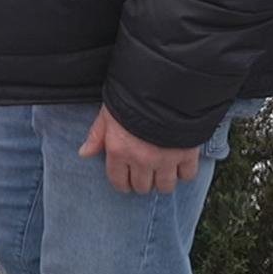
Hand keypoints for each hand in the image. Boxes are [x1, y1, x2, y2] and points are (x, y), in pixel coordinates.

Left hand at [78, 105, 199, 193]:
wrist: (164, 86)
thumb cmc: (132, 97)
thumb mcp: (107, 114)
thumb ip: (96, 136)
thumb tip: (85, 153)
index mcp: (119, 151)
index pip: (118, 181)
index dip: (122, 183)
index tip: (126, 181)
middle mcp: (141, 159)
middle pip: (142, 187)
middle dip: (142, 182)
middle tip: (144, 173)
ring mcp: (165, 159)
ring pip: (165, 186)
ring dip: (162, 181)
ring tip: (161, 171)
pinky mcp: (187, 154)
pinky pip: (187, 176)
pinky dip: (184, 172)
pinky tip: (179, 163)